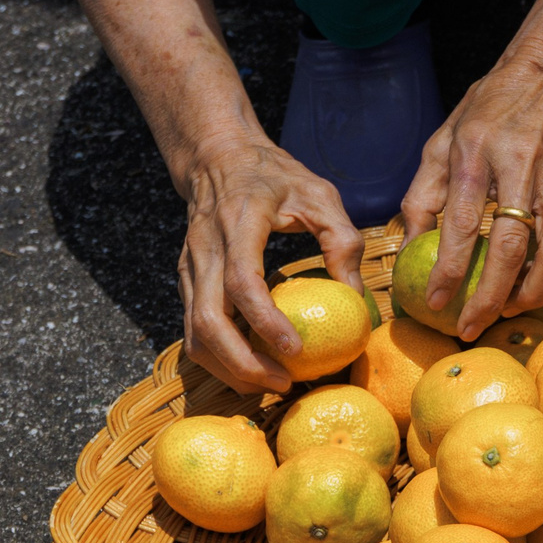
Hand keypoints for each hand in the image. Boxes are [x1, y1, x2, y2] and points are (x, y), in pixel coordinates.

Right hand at [175, 142, 363, 396]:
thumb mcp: (319, 194)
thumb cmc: (275, 176)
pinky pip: (195, 330)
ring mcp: (189, 268)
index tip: (295, 348)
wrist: (218, 158)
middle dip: (242, 363)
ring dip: (229, 369)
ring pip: (195, 334)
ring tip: (270, 384)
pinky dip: (220, 358)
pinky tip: (252, 367)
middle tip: (285, 384)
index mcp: (238, 222)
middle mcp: (205, 249)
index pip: (241, 281)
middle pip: (208, 321)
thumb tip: (356, 295)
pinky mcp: (186, 282)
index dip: (265, 321)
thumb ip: (342, 239)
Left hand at [398, 55, 542, 339]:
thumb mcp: (441, 141)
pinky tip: (533, 284)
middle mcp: (521, 166)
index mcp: (477, 153)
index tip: (437, 303)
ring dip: (532, 291)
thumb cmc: (488, 110)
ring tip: (508, 311)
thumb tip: (407, 249)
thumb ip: (422, 195)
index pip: (463, 224)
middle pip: (511, 246)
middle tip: (472, 326)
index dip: (450, 270)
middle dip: (491, 296)